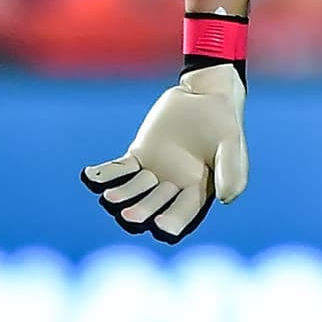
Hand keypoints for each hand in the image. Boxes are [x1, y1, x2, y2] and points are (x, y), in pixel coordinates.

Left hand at [80, 66, 247, 244]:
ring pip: (133, 189)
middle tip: (128, 216)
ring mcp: (153, 172)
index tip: (162, 227)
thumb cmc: (224, 123)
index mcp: (196, 191)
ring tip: (109, 197)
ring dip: (121, 194)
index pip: (182, 213)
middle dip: (141, 211)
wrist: (206, 94)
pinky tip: (89, 176)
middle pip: (153, 204)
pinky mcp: (139, 154)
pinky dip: (104, 173)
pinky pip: (119, 168)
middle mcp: (172, 187)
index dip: (172, 221)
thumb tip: (226, 199)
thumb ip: (232, 171)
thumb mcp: (232, 145)